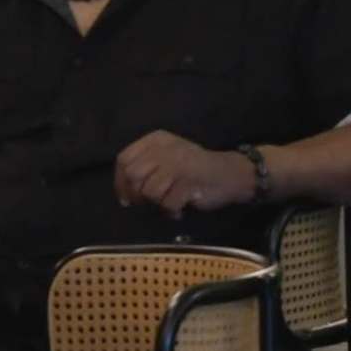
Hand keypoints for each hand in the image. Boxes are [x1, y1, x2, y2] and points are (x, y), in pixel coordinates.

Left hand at [115, 130, 257, 218]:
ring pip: (149, 191)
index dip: (120, 182)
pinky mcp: (188, 181)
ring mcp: (177, 164)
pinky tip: (181, 207)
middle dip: (137, 195)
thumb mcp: (167, 157)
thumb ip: (145, 167)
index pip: (124, 159)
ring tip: (170, 202)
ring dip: (158, 203)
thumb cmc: (194, 168)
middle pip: (133, 176)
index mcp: (157, 140)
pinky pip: (168, 203)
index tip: (126, 197)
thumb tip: (123, 194)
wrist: (230, 173)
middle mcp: (165, 148)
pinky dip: (172, 211)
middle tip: (148, 204)